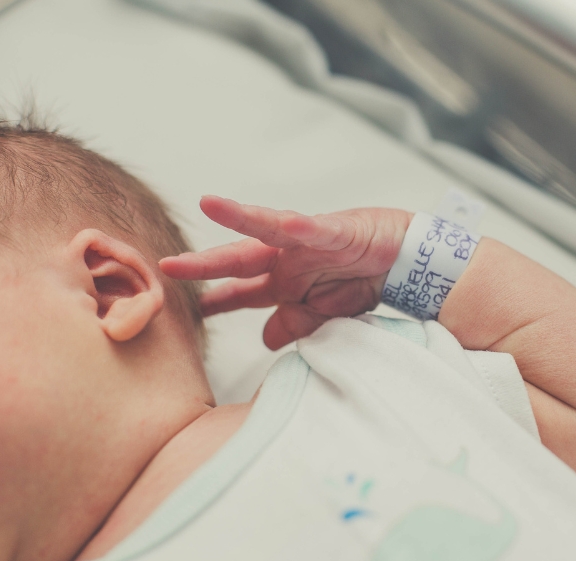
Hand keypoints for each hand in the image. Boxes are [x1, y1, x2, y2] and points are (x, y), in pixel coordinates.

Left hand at [160, 196, 411, 348]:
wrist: (405, 262)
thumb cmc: (365, 280)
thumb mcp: (326, 315)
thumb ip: (296, 324)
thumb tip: (267, 340)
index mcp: (285, 281)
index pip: (241, 291)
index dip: (215, 301)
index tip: (186, 311)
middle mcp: (289, 258)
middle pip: (239, 260)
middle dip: (205, 265)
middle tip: (169, 268)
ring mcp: (308, 241)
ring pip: (267, 228)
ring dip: (238, 217)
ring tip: (211, 205)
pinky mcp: (336, 230)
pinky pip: (315, 227)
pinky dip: (300, 225)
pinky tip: (286, 223)